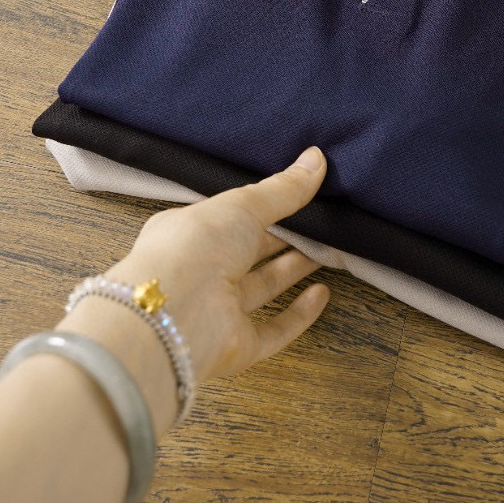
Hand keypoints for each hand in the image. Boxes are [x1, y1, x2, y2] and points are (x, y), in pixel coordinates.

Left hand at [57, 145, 330, 430]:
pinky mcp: (236, 345)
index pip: (228, 217)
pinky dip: (298, 314)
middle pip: (248, 253)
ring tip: (329, 250)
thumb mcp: (243, 205)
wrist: (174, 314)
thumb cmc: (196, 245)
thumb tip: (318, 157)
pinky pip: (273, 330)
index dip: (260, 207)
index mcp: (188, 232)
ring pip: (261, 287)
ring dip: (293, 270)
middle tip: (321, 223)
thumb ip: (282, 188)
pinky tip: (322, 294)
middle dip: (283, 239)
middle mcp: (200, 271)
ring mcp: (218, 311)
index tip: (296, 195)